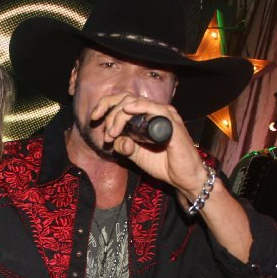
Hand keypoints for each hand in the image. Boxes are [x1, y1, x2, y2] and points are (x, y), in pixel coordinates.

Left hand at [91, 94, 208, 197]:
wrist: (182, 177)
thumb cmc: (163, 163)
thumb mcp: (135, 154)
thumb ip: (123, 145)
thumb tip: (113, 139)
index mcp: (145, 116)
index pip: (122, 100)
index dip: (105, 105)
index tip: (94, 118)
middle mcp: (154, 112)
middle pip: (126, 99)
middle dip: (110, 115)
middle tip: (107, 135)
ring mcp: (164, 116)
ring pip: (136, 104)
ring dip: (119, 116)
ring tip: (113, 133)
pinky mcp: (172, 124)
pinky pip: (156, 109)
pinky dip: (140, 107)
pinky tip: (128, 110)